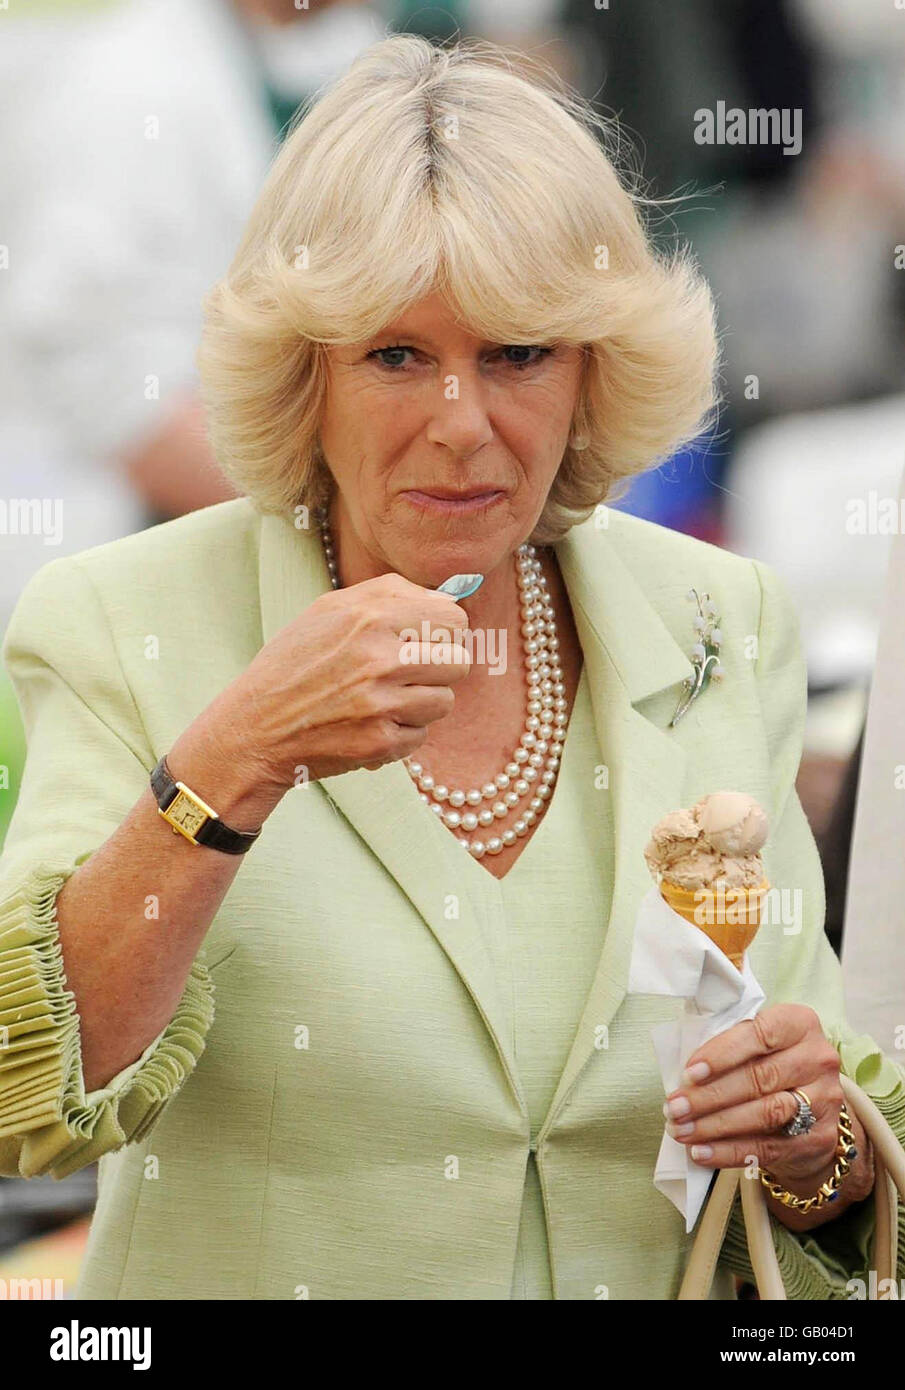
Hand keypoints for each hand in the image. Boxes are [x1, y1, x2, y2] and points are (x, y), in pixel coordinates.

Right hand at [211, 571, 472, 790]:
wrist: (254, 727)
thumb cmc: (294, 663)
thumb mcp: (330, 608)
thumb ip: (392, 594)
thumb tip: (449, 598)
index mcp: (371, 617)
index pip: (454, 620)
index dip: (446, 632)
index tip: (427, 641)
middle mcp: (380, 658)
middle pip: (458, 661)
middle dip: (438, 669)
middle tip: (405, 674)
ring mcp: (382, 704)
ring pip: (444, 701)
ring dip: (420, 703)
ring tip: (382, 699)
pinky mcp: (381, 743)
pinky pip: (421, 735)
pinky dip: (401, 733)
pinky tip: (368, 724)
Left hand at [663, 1004, 874, 1229]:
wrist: (813, 1107)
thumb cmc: (769, 1064)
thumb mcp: (754, 1042)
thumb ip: (727, 1044)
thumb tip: (682, 1072)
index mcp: (799, 1024)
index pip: (760, 1034)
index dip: (722, 1054)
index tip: (688, 1073)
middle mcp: (817, 1059)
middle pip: (759, 1078)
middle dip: (709, 1096)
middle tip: (674, 1108)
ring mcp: (824, 1100)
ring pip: (765, 1114)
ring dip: (715, 1125)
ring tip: (680, 1130)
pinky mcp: (819, 1138)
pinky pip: (768, 1148)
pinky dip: (729, 1151)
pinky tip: (700, 1152)